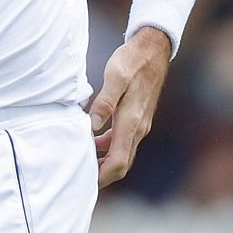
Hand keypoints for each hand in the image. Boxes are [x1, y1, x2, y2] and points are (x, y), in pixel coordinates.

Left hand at [89, 26, 171, 187]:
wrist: (153, 50)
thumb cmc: (132, 61)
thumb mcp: (115, 76)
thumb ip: (105, 101)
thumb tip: (92, 126)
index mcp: (132, 121)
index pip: (119, 160)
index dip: (102, 175)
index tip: (86, 183)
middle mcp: (138, 128)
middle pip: (122, 163)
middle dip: (102, 175)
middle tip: (79, 178)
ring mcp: (139, 124)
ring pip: (122, 153)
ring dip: (103, 161)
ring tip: (80, 161)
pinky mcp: (137, 118)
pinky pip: (122, 141)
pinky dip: (107, 147)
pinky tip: (91, 141)